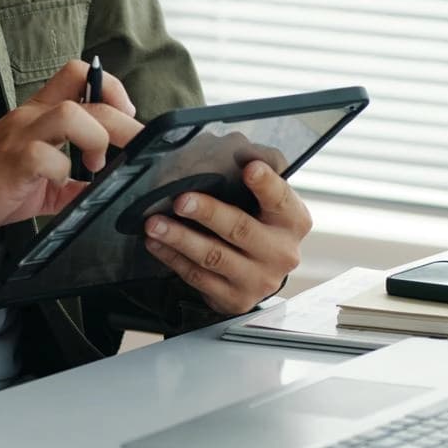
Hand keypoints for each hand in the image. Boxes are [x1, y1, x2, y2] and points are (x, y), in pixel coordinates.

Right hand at [0, 59, 140, 250]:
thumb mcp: (35, 183)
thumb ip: (69, 182)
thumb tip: (104, 192)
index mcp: (37, 116)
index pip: (78, 74)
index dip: (111, 88)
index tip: (127, 117)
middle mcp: (29, 118)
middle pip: (87, 94)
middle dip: (124, 120)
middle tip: (134, 148)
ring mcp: (19, 137)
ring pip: (71, 113)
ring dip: (97, 138)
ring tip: (97, 165)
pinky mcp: (9, 163)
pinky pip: (47, 158)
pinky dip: (65, 174)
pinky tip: (61, 187)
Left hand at [141, 159, 311, 314]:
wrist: (260, 272)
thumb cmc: (259, 224)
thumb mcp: (266, 201)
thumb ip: (257, 174)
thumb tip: (238, 148)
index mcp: (293, 221)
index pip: (280, 198)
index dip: (266, 184)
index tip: (249, 168)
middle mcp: (281, 252)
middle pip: (240, 229)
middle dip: (208, 213)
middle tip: (181, 199)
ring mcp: (258, 280)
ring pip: (213, 256)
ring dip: (180, 238)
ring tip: (154, 223)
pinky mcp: (235, 298)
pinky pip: (198, 277)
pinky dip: (173, 258)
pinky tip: (156, 243)